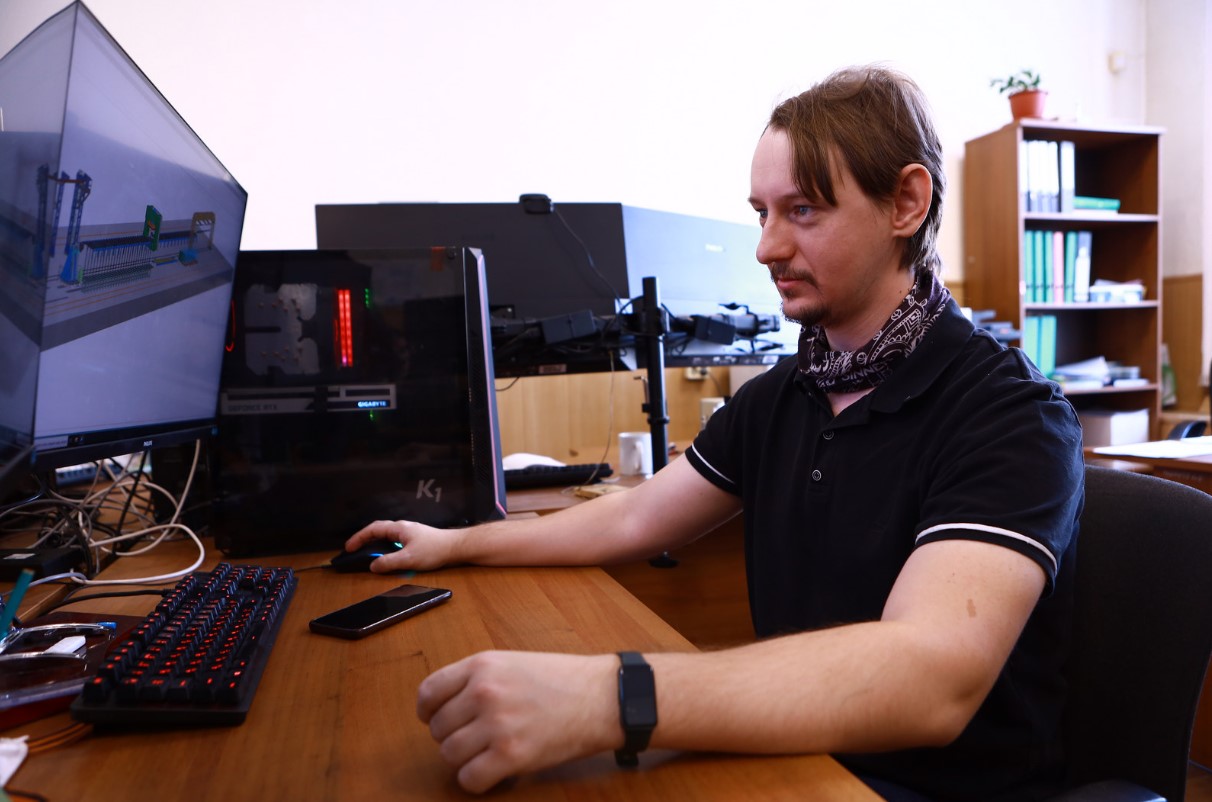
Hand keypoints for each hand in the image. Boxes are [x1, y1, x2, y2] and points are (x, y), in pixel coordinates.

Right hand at [345, 520, 456, 571]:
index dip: (359, 538)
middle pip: (378, 531)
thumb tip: (373, 566)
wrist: (456, 547)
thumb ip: (389, 562)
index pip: (373, 529)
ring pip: (387, 536)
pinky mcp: (415, 539)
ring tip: (367, 554)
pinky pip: (395, 541)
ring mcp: (409, 533)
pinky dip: (386, 547)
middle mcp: (402, 528)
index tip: (349, 548)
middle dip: (364, 540)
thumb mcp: (409, 559)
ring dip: (375, 544)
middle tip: (354, 550)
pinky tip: (387, 556)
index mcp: (399, 528)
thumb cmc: (435, 549)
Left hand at [417, 651, 618, 792]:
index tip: (435, 719)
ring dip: (464, 759)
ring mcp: (497, 724)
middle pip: (438, 728)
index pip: (429, 692)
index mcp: (482, 665)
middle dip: (452, 736)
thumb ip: (478, 679)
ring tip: (486, 754)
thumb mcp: (512, 662)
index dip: (428, 711)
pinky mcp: (511, 755)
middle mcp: (484, 692)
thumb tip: (445, 706)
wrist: (600, 697)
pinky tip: (494, 771)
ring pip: (449, 755)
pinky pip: (470, 778)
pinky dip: (477, 780)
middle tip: (476, 737)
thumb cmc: (562, 680)